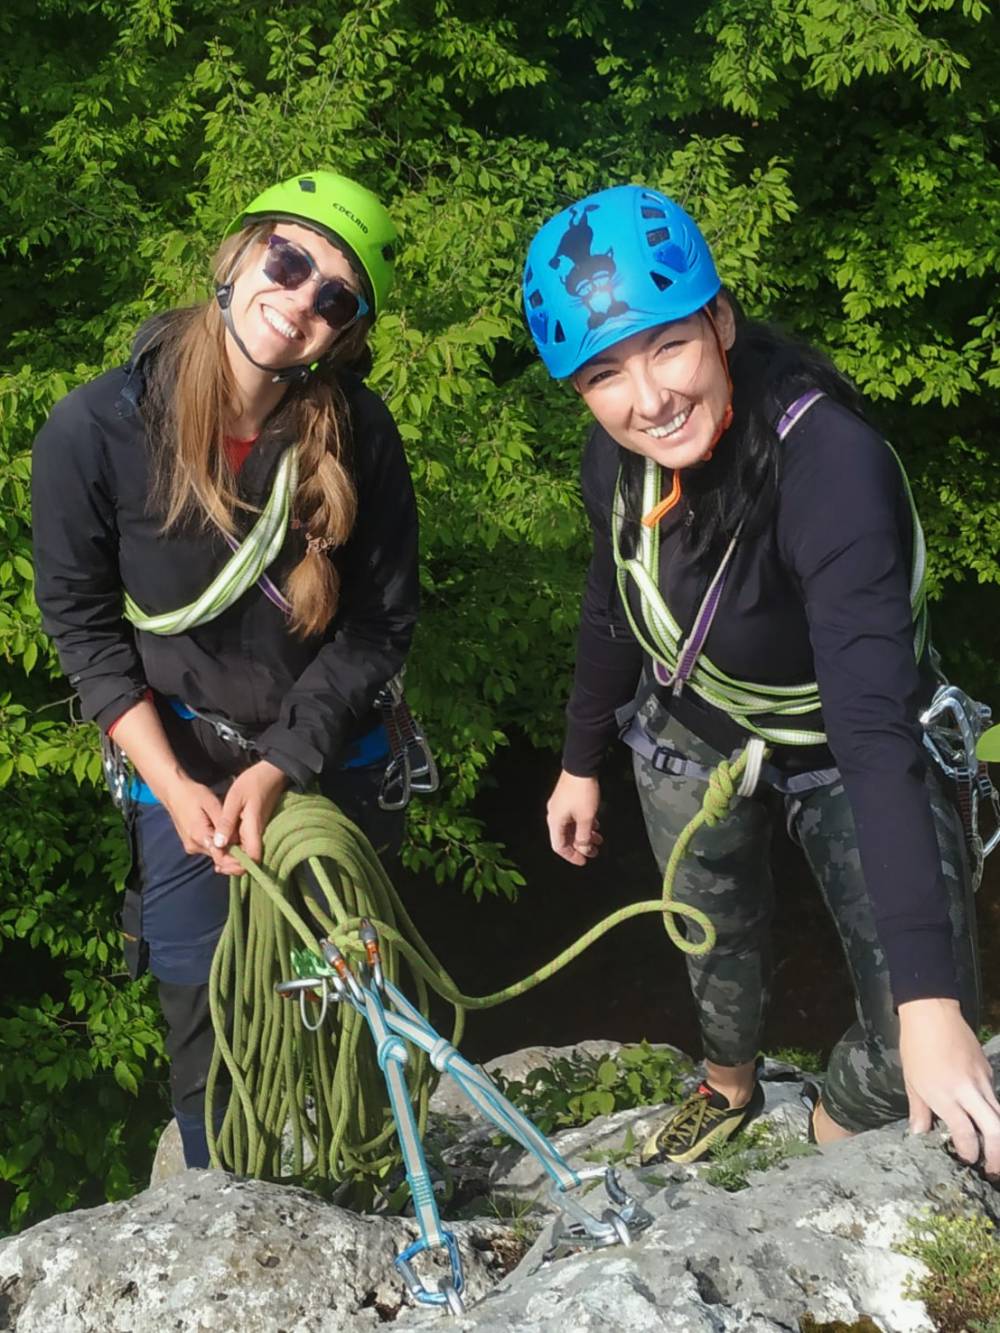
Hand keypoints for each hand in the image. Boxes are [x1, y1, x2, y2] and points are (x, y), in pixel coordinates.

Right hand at [157, 773, 241, 874]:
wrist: (173, 792)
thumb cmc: (193, 794)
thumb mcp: (212, 803)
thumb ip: (224, 823)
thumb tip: (238, 840)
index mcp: (199, 836)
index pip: (221, 857)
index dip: (236, 861)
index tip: (250, 859)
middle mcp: (194, 846)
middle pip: (219, 857)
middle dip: (235, 855)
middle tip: (250, 849)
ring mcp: (191, 846)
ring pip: (214, 853)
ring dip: (227, 849)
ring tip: (241, 841)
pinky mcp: (191, 844)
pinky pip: (209, 848)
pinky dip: (219, 845)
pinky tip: (228, 837)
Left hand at [211, 761, 289, 871]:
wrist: (271, 772)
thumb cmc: (252, 782)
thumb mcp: (234, 799)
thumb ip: (226, 822)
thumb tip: (219, 845)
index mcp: (254, 829)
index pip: (252, 858)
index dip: (237, 865)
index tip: (220, 862)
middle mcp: (258, 834)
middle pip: (249, 860)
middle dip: (232, 865)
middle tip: (215, 864)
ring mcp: (258, 831)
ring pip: (247, 853)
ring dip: (232, 858)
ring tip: (216, 855)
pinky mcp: (255, 827)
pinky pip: (246, 844)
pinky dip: (235, 849)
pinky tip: (223, 845)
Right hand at [546, 770, 603, 865]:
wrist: (581, 766)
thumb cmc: (582, 792)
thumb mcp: (586, 818)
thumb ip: (584, 836)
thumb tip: (584, 848)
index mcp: (555, 821)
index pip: (559, 846)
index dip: (572, 856)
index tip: (584, 861)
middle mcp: (554, 815)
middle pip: (566, 837)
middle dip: (581, 845)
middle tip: (594, 851)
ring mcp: (560, 806)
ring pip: (571, 827)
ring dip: (584, 834)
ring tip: (599, 838)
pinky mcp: (566, 798)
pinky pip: (573, 817)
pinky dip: (584, 824)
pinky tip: (595, 824)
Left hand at [899, 996, 999, 1175]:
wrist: (932, 1013)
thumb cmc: (915, 1047)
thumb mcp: (912, 1081)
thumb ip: (919, 1111)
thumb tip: (919, 1136)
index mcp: (945, 1095)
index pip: (965, 1134)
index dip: (968, 1152)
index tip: (965, 1160)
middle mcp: (968, 1091)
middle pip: (995, 1130)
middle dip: (997, 1155)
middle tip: (992, 1170)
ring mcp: (982, 1080)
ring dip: (999, 1137)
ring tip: (994, 1153)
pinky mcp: (988, 1070)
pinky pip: (995, 1097)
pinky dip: (993, 1112)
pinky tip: (985, 1119)